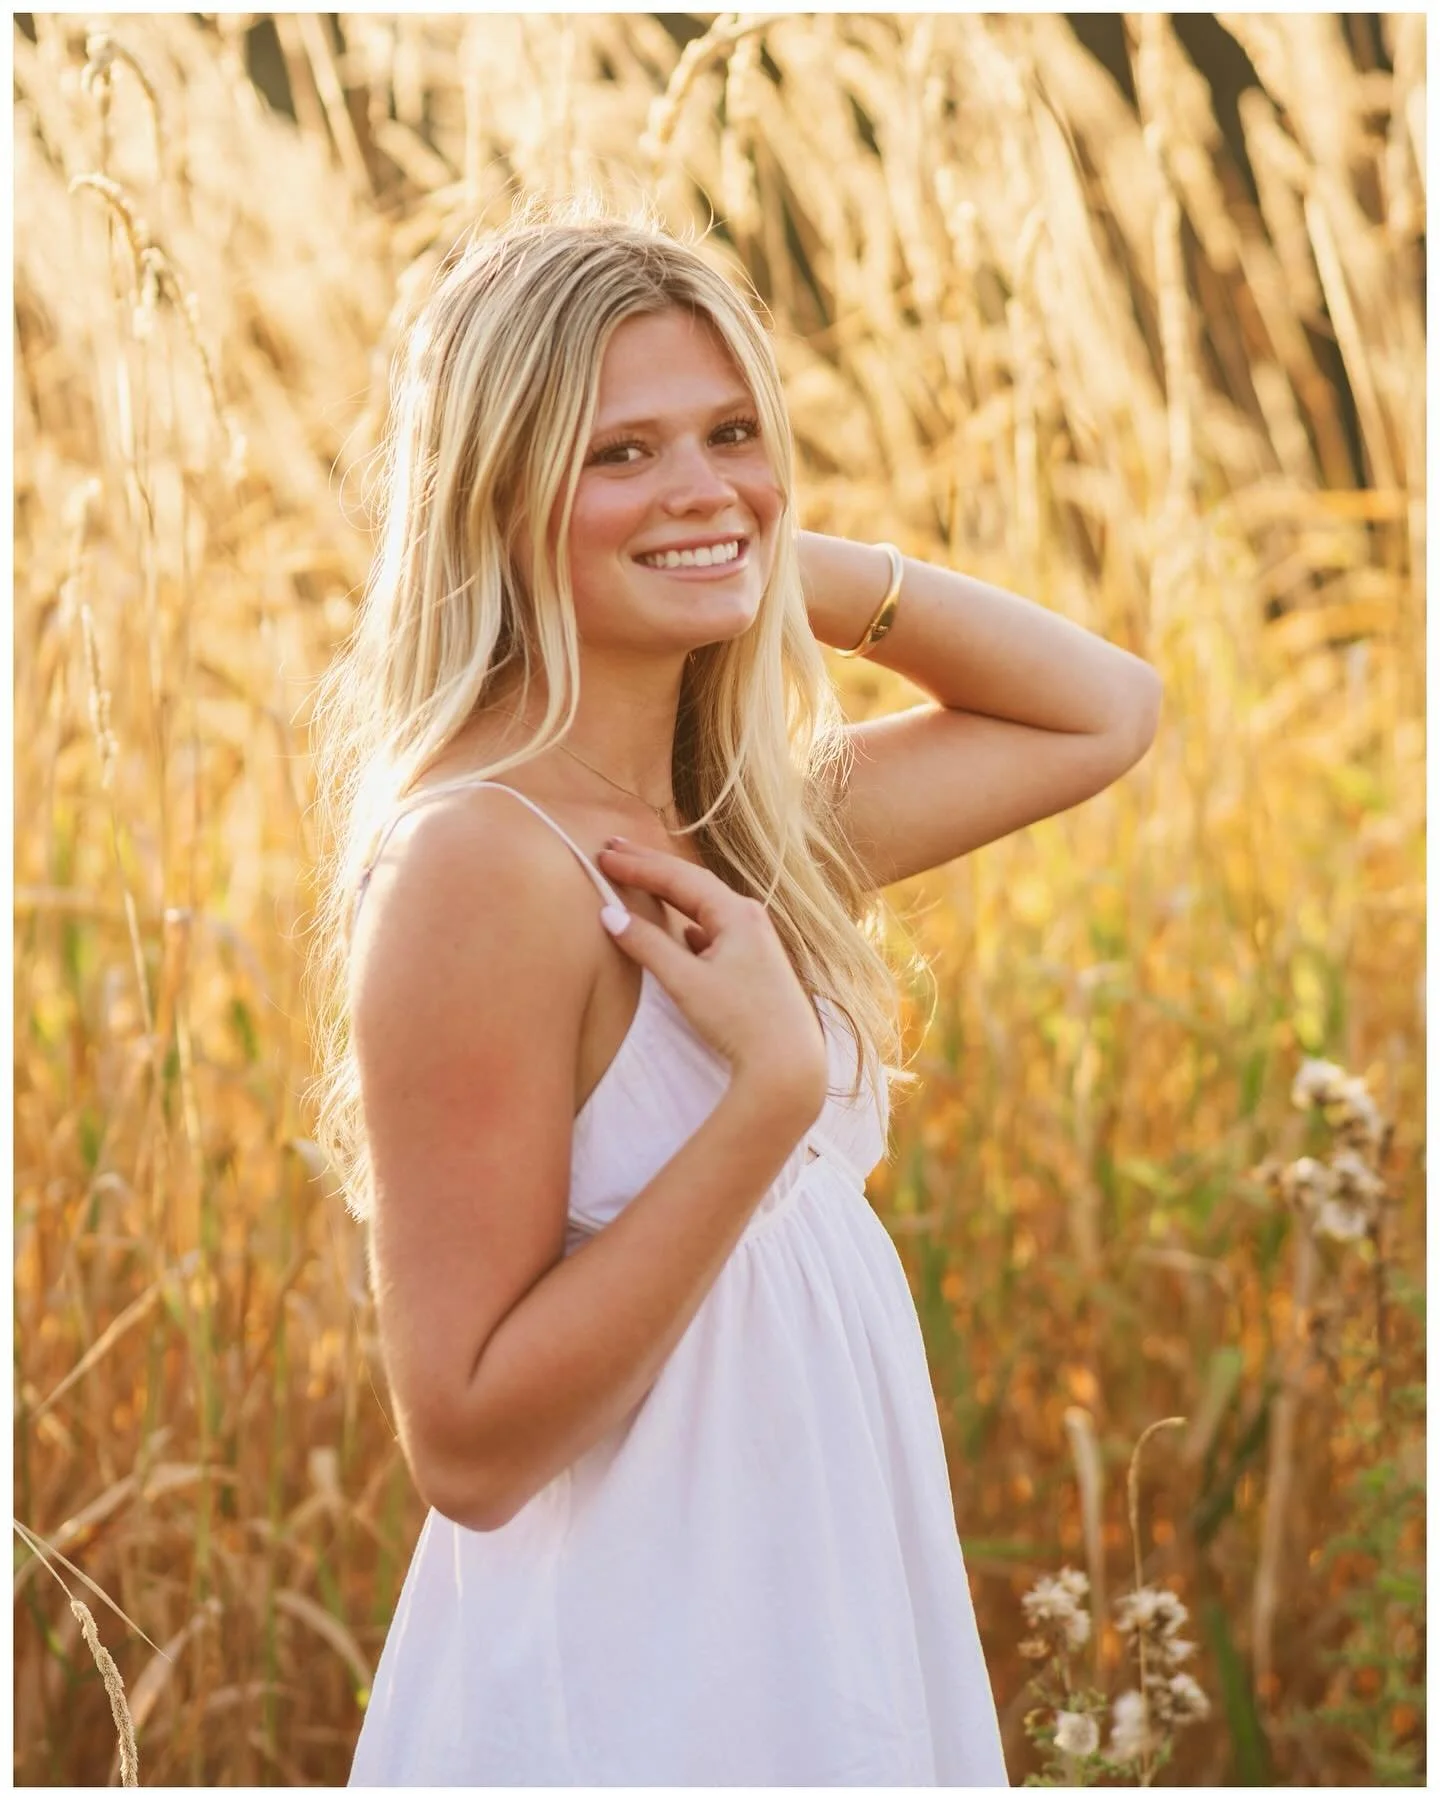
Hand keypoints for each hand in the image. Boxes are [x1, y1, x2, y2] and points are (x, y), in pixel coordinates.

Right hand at [595, 839, 827, 1106]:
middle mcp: (750, 918)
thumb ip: (647, 945)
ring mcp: (755, 941)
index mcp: (736, 914)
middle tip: (614, 850)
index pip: (678, 878)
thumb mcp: (686, 982)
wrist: (788, 1064)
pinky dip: (688, 921)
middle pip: (692, 884)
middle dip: (651, 867)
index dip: (638, 865)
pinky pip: (714, 929)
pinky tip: (682, 929)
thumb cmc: (740, 1020)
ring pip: (704, 906)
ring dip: (669, 893)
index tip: (604, 855)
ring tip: (639, 880)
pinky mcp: (754, 964)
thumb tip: (611, 915)